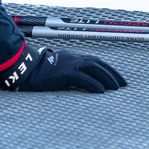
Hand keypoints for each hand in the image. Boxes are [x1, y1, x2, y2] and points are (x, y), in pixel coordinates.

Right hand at [0, 46, 126, 92]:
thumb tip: (77, 82)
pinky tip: (102, 92)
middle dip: (113, 73)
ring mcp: (71, 64)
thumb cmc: (38, 71)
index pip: (96, 61)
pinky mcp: (66, 72)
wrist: (25, 69)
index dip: (108, 69)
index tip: (117, 78)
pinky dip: (95, 84)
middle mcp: (74, 58)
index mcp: (73, 57)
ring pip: (95, 69)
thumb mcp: (56, 70)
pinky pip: (84, 79)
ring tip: (117, 89)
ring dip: (108, 78)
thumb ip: (67, 73)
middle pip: (99, 63)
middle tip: (124, 84)